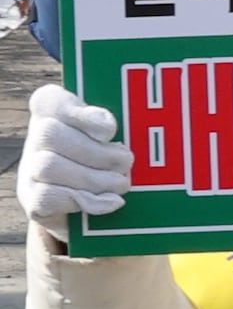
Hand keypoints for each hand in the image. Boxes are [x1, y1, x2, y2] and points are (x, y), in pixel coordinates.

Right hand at [17, 86, 128, 233]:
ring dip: (94, 178)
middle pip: (49, 133)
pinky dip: (85, 201)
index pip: (49, 99)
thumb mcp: (119, 139)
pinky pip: (47, 196)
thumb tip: (109, 129)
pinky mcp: (32, 199)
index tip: (110, 130)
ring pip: (48, 165)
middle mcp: (37, 138)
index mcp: (56, 114)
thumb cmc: (114, 162)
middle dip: (96, 151)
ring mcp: (29, 169)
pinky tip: (111, 202)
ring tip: (122, 183)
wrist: (93, 209)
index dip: (78, 113)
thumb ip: (122, 126)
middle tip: (126, 162)